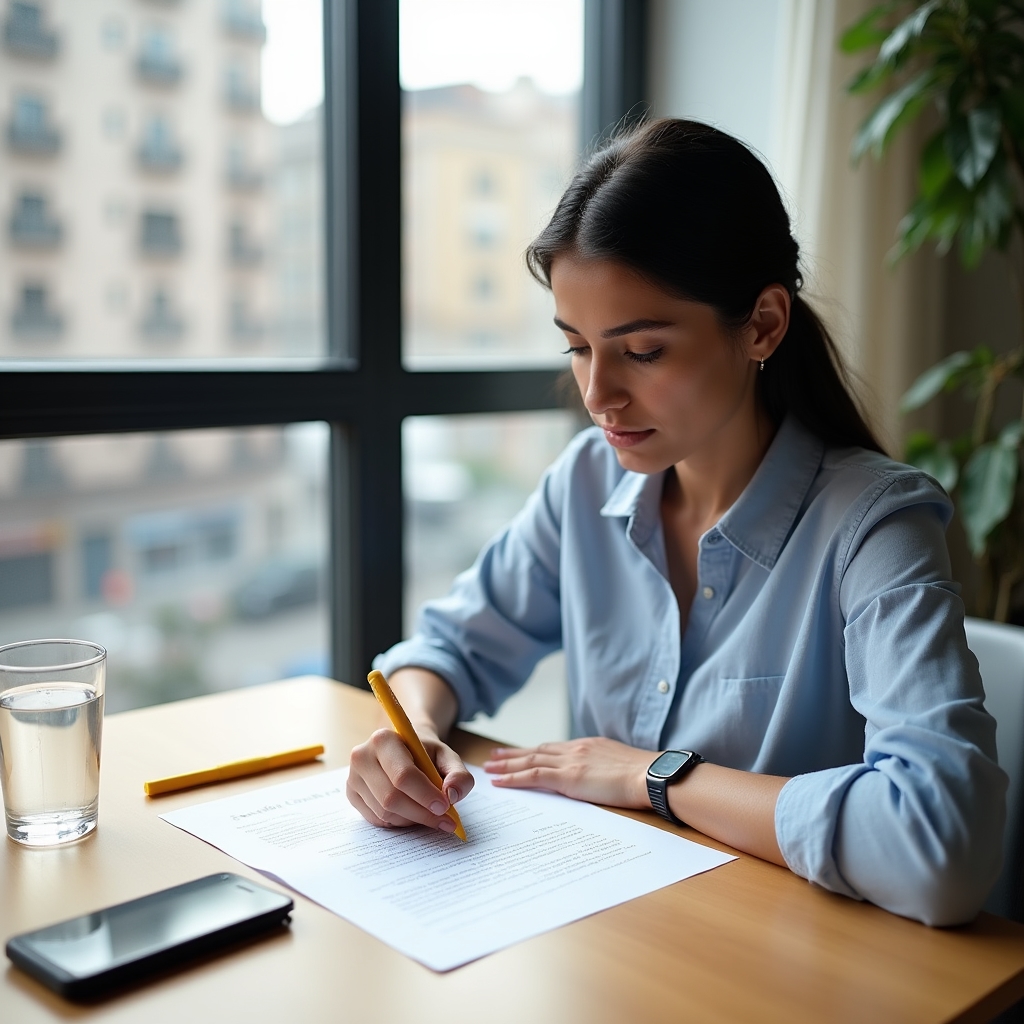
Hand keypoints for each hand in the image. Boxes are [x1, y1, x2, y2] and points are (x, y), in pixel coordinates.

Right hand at [347, 727, 474, 831]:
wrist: (404, 749)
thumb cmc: (425, 754)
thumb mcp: (447, 757)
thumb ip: (458, 774)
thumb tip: (452, 795)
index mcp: (384, 739)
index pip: (403, 775)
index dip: (425, 795)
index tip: (445, 806)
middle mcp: (362, 756)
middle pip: (391, 798)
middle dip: (421, 813)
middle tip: (444, 819)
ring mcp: (353, 777)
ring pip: (385, 812)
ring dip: (412, 819)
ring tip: (429, 813)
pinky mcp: (351, 795)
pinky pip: (377, 820)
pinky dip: (399, 822)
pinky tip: (411, 812)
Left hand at [484, 737, 654, 808]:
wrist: (651, 775)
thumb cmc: (643, 776)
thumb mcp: (620, 765)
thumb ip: (604, 768)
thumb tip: (600, 778)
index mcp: (587, 746)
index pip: (553, 748)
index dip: (533, 751)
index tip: (519, 753)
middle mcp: (575, 749)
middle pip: (536, 750)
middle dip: (513, 754)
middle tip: (494, 757)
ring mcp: (570, 761)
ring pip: (529, 761)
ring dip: (507, 765)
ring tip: (489, 768)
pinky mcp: (568, 777)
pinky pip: (533, 776)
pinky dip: (514, 778)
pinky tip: (500, 782)